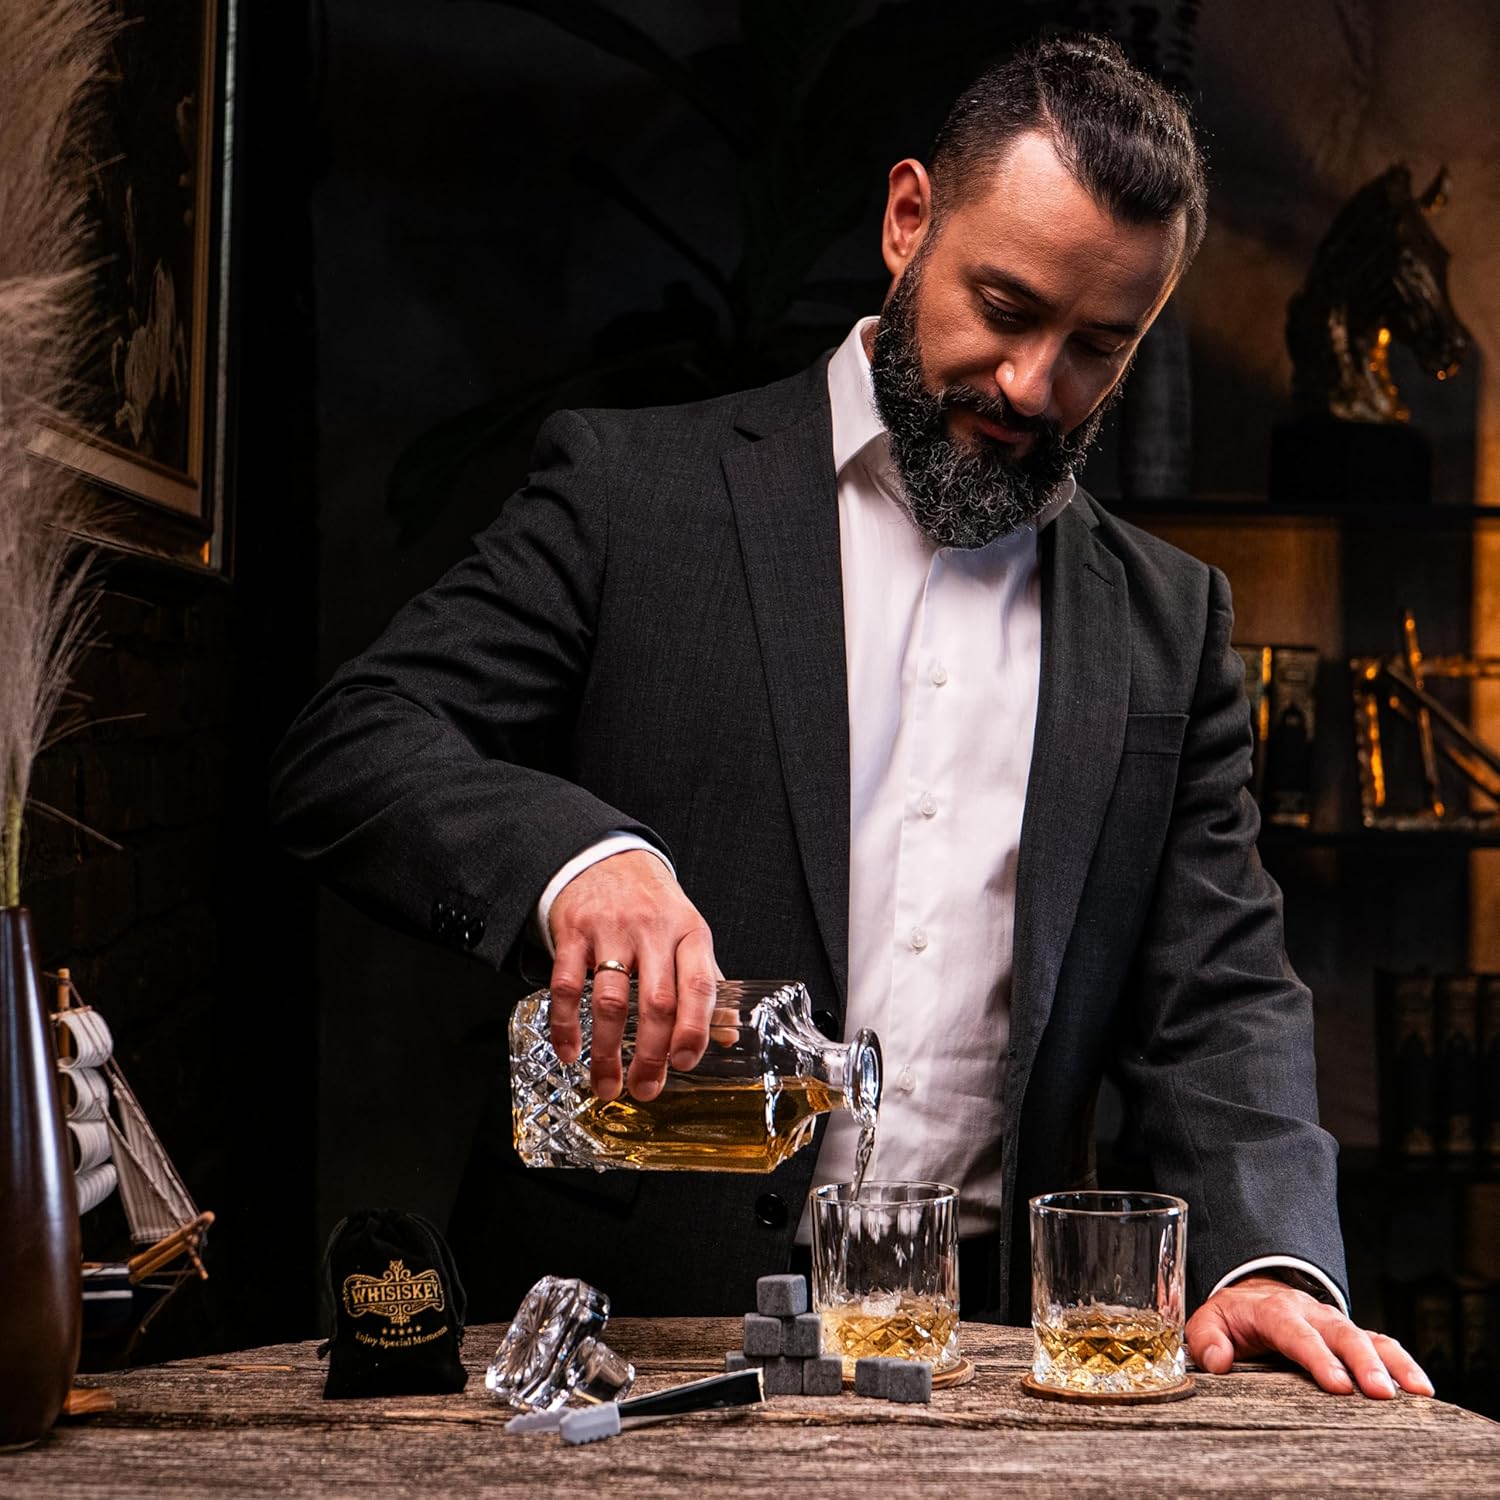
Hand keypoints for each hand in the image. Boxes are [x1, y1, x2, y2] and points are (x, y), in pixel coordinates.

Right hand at [547, 850, 718, 1103]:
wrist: (608, 858)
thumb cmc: (653, 905)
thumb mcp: (688, 935)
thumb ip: (706, 984)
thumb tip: (728, 1035)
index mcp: (691, 933)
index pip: (700, 985)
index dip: (695, 1029)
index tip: (684, 1063)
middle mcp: (653, 931)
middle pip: (657, 1002)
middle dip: (651, 1055)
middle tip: (645, 1090)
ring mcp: (611, 930)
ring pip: (611, 1001)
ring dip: (607, 1051)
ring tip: (606, 1086)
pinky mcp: (573, 932)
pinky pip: (566, 985)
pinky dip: (566, 1025)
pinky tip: (569, 1052)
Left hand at [1187, 1275, 1433, 1397]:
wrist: (1253, 1295)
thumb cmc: (1234, 1317)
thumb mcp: (1209, 1320)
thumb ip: (1207, 1338)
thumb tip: (1218, 1361)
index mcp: (1274, 1311)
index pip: (1297, 1332)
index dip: (1318, 1357)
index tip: (1337, 1384)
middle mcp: (1310, 1314)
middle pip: (1342, 1333)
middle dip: (1363, 1362)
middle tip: (1381, 1393)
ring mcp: (1334, 1324)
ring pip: (1369, 1337)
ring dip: (1393, 1363)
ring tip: (1417, 1392)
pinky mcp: (1350, 1337)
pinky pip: (1382, 1345)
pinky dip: (1403, 1363)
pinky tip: (1421, 1388)